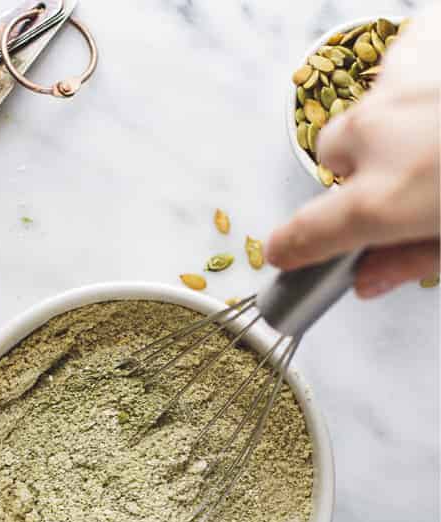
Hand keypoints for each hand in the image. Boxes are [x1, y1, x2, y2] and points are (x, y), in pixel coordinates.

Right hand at [267, 11, 440, 297]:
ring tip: (435, 135)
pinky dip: (424, 75)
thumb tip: (371, 278)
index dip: (293, 249)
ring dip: (392, 122)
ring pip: (372, 104)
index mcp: (383, 199)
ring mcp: (404, 83)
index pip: (305, 233)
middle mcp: (379, 136)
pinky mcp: (430, 48)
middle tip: (408, 187)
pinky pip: (410, 58)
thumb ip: (412, 260)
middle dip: (360, 173)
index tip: (289, 255)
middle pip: (335, 155)